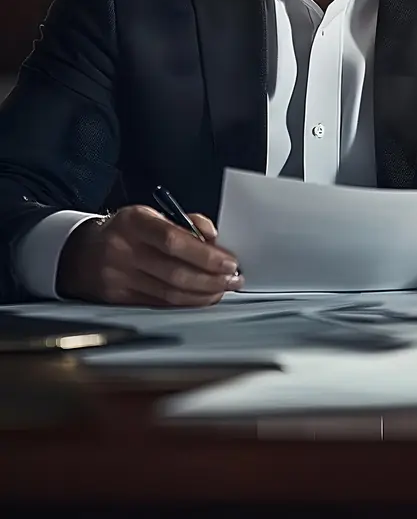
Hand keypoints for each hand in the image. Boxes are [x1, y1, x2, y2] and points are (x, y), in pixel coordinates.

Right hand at [56, 204, 243, 305]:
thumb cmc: (125, 230)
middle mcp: (124, 251)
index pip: (173, 241)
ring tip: (223, 289)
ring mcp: (120, 278)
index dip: (205, 255)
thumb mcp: (150, 214)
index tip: (229, 261)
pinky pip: (160, 305)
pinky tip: (202, 297)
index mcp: (134, 222)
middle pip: (175, 273)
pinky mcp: (120, 299)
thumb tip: (214, 237)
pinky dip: (187, 303)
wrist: (80, 253)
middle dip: (211, 279)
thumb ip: (184, 222)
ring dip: (204, 294)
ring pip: (170, 294)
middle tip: (234, 279)